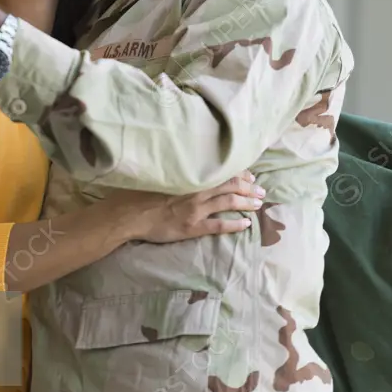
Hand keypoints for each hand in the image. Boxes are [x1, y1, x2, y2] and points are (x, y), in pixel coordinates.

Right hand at [111, 172, 262, 243]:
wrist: (130, 214)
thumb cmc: (141, 192)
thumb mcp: (162, 174)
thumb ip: (180, 171)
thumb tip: (193, 164)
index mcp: (190, 177)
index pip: (221, 171)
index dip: (238, 173)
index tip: (249, 174)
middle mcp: (196, 191)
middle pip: (229, 186)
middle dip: (248, 187)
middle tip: (261, 189)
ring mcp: (196, 210)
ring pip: (228, 204)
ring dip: (246, 203)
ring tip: (259, 204)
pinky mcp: (192, 227)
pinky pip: (218, 226)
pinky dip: (234, 224)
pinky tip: (246, 224)